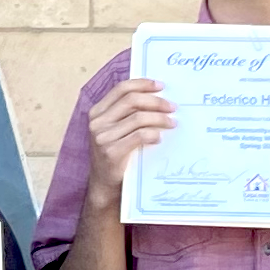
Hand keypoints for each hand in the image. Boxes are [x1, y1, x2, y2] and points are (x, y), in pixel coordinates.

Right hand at [80, 77, 173, 202]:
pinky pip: (139, 136)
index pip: (121, 88)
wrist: (105, 185)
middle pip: (132, 100)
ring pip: (138, 118)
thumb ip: (127, 114)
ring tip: (171, 123)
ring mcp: (102, 137)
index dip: (143, 84)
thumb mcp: (115, 130)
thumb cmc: (115, 155)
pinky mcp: (111, 152)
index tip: (161, 86)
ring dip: (159, 119)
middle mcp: (97, 122)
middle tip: (172, 107)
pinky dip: (153, 134)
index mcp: (97, 112)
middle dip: (156, 101)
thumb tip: (156, 96)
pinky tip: (159, 137)